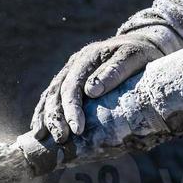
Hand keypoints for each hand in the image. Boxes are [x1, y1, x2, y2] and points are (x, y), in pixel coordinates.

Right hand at [31, 29, 173, 142]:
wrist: (143, 43)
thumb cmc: (142, 55)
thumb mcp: (134, 57)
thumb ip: (115, 70)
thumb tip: (91, 91)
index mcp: (88, 57)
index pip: (73, 85)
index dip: (72, 108)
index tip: (77, 130)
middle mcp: (74, 63)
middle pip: (56, 91)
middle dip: (56, 117)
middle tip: (61, 139)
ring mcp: (69, 71)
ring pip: (49, 94)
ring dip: (45, 117)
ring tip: (42, 137)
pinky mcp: (68, 80)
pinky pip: (50, 97)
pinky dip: (42, 113)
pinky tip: (39, 129)